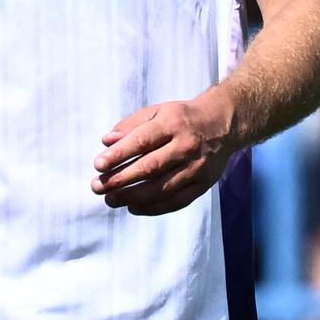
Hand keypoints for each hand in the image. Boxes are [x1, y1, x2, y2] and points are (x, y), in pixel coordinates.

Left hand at [92, 93, 238, 215]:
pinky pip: (176, 201)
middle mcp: (186, 146)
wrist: (222, 125)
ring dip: (133, 197)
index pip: (142, 141)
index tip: (98, 165)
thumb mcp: (157, 111)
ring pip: (162, 188)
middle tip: (97, 186)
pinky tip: (134, 208)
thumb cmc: (181, 118)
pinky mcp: (203, 185)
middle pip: (150, 168)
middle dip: (121, 179)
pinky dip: (154, 208)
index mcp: (172, 124)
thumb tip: (107, 142)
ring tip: (111, 200)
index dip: (119, 154)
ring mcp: (196, 168)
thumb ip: (131, 125)